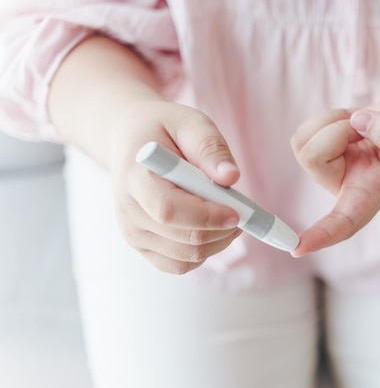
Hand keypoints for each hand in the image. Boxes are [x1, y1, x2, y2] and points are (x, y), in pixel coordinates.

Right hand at [109, 100, 242, 273]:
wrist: (131, 141)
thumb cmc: (164, 129)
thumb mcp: (189, 122)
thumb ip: (210, 147)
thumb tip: (230, 177)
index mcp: (134, 177)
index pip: (170, 211)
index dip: (209, 216)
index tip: (238, 211)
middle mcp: (128, 211)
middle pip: (185, 238)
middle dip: (223, 229)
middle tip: (243, 210)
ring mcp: (133, 233)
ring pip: (187, 257)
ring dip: (219, 241)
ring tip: (228, 213)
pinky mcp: (142, 246)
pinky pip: (181, 265)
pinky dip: (205, 252)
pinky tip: (212, 227)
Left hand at [290, 97, 379, 256]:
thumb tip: (358, 123)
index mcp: (371, 194)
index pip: (343, 222)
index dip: (320, 235)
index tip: (297, 249)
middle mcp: (346, 186)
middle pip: (313, 158)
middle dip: (339, 130)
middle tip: (370, 125)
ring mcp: (332, 169)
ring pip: (303, 143)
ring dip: (333, 121)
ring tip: (363, 126)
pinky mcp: (323, 150)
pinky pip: (305, 131)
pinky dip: (328, 117)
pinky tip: (353, 123)